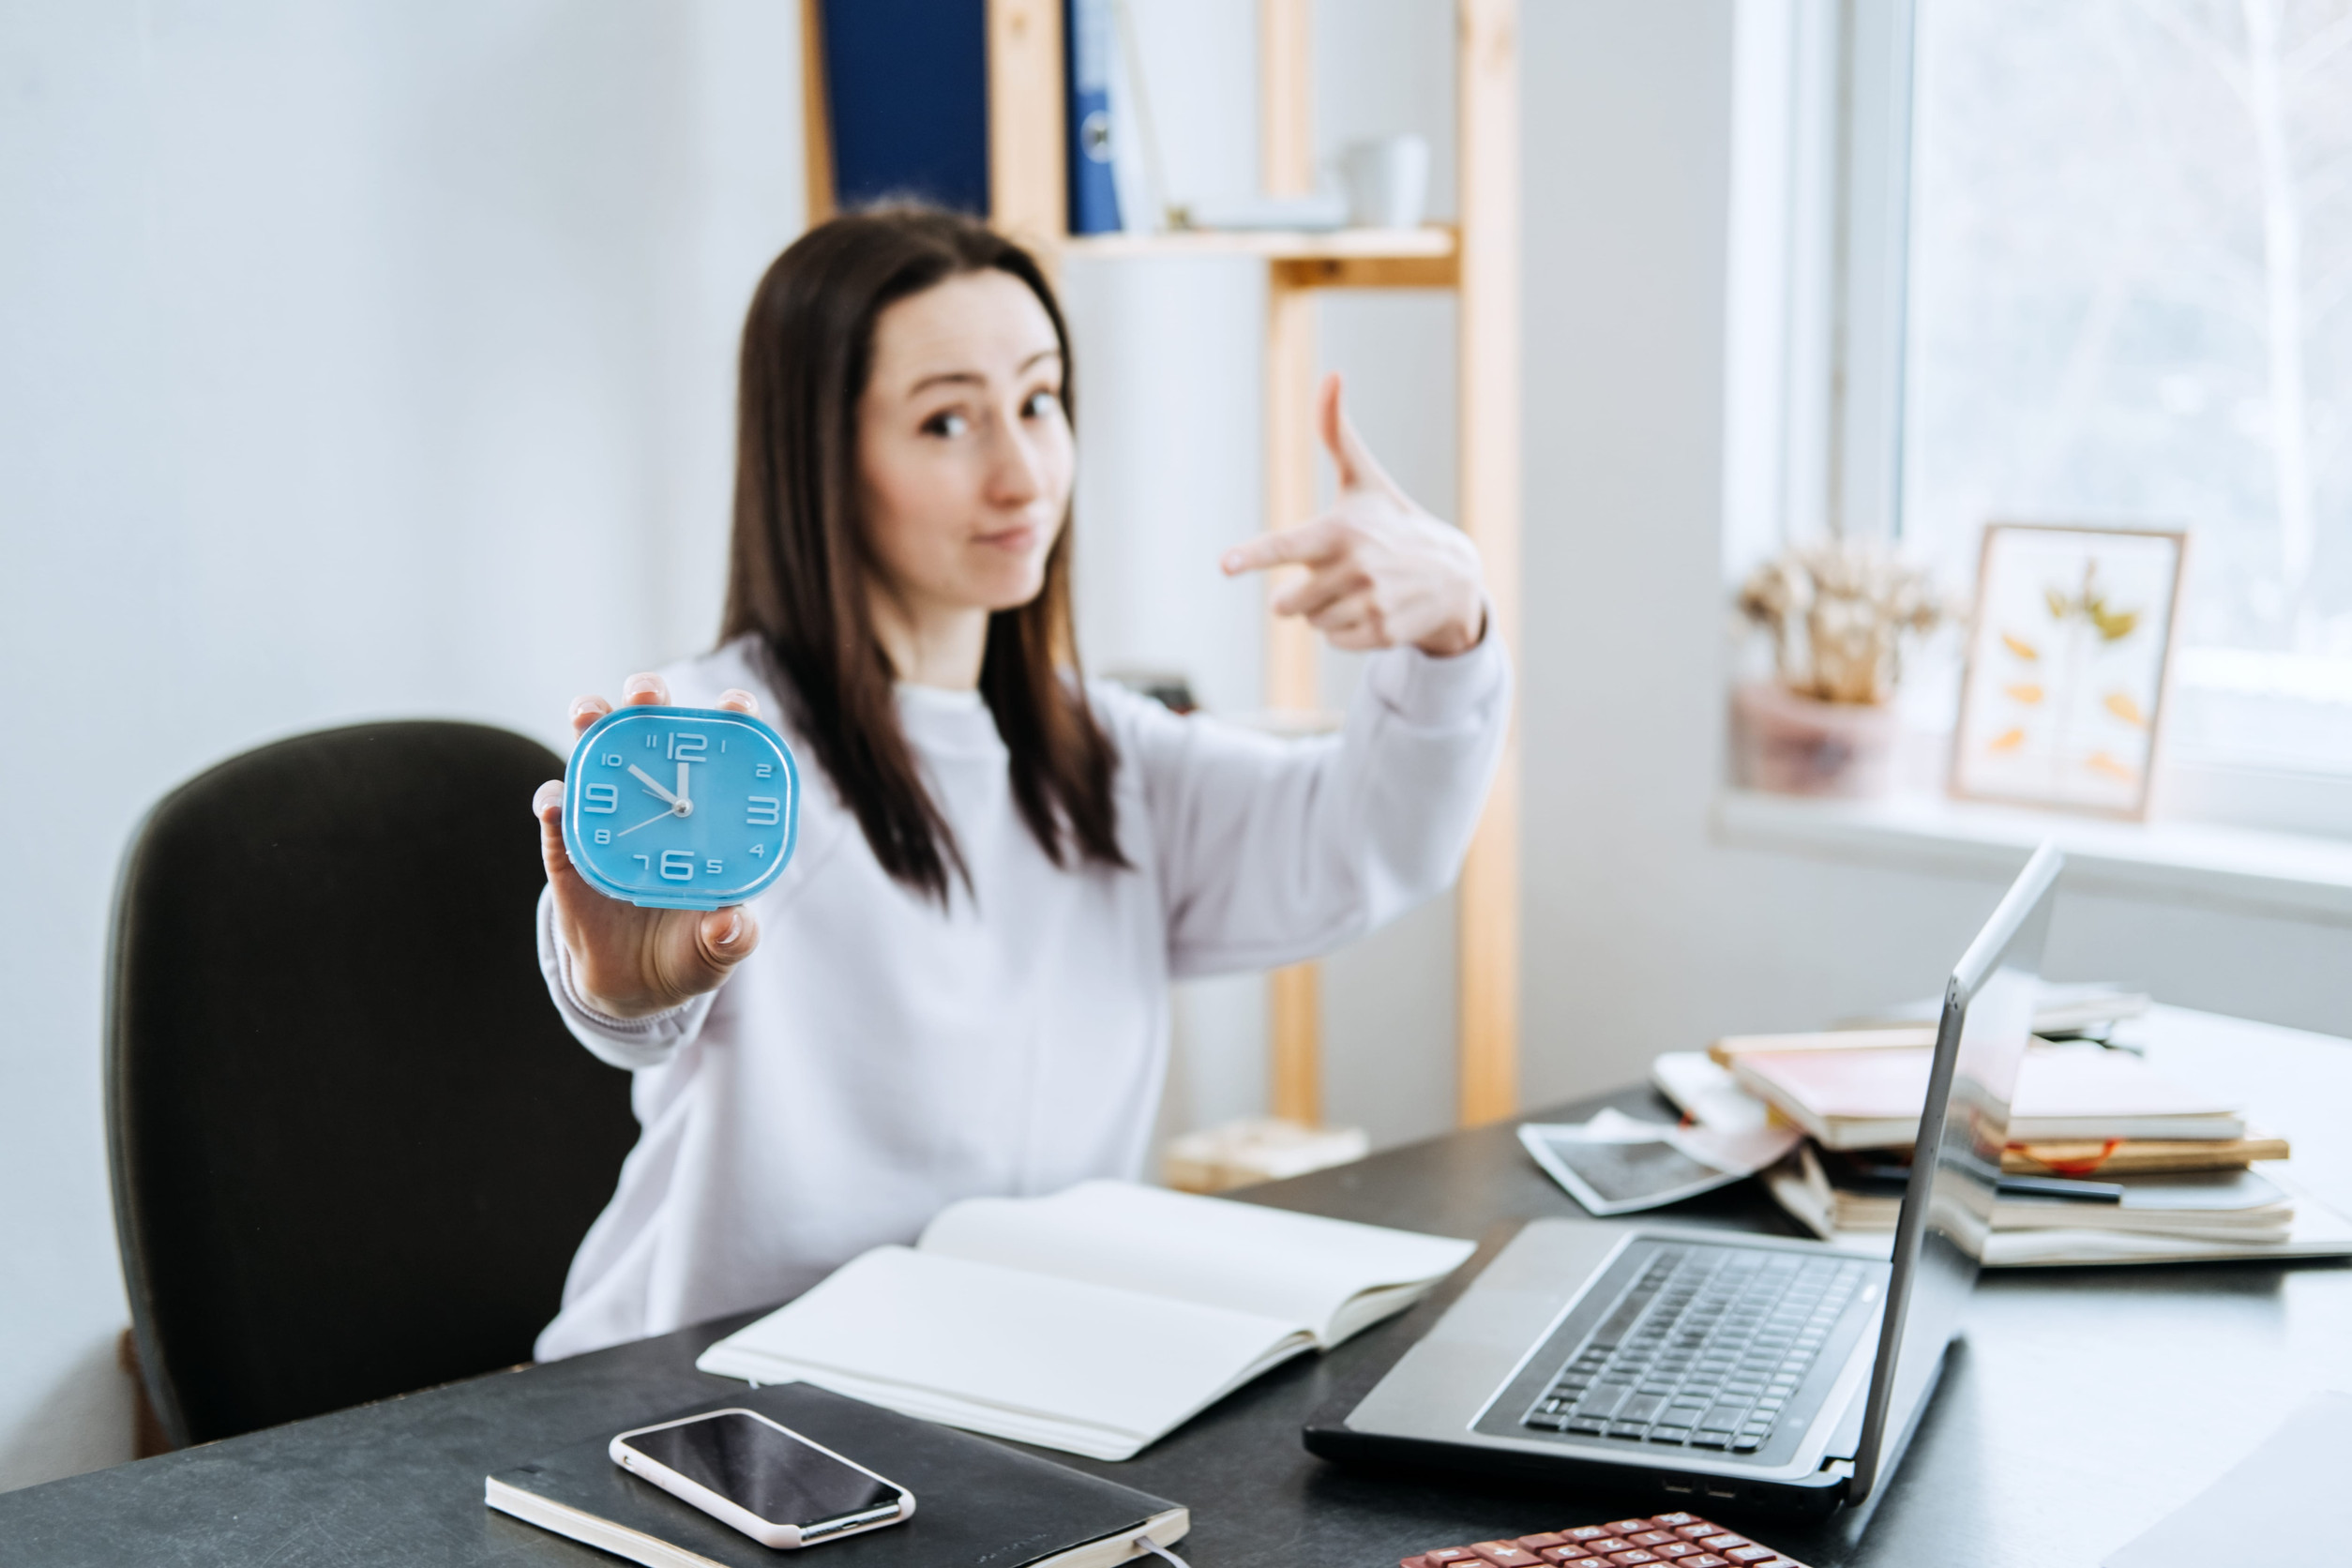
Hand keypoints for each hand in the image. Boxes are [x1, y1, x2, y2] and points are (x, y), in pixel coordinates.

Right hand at [531, 673, 763, 1018]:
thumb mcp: (718, 949)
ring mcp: (609, 819)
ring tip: (589, 715)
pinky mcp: (569, 850)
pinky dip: (553, 802)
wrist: (636, 986)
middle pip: (649, 732)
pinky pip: (557, 819)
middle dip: (647, 698)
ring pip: (595, 757)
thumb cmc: (690, 951)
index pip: (721, 754)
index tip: (737, 705)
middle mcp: (656, 802)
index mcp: (706, 815)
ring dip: (591, 726)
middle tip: (646, 692)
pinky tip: (555, 801)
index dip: (730, 721)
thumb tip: (729, 925)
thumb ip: (731, 937)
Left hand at [1220, 372, 1486, 657]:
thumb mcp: (1365, 481)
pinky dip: (1345, 631)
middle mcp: (1355, 568)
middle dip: (1300, 593)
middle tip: (1334, 573)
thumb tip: (1332, 374)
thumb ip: (1336, 434)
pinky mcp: (1383, 633)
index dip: (1252, 555)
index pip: (1286, 546)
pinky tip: (1373, 609)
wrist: (1453, 575)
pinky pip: (1333, 642)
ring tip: (1359, 589)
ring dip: (1324, 611)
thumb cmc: (1394, 522)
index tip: (1224, 565)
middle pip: (1287, 602)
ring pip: (1310, 623)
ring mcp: (1371, 603)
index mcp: (1341, 530)